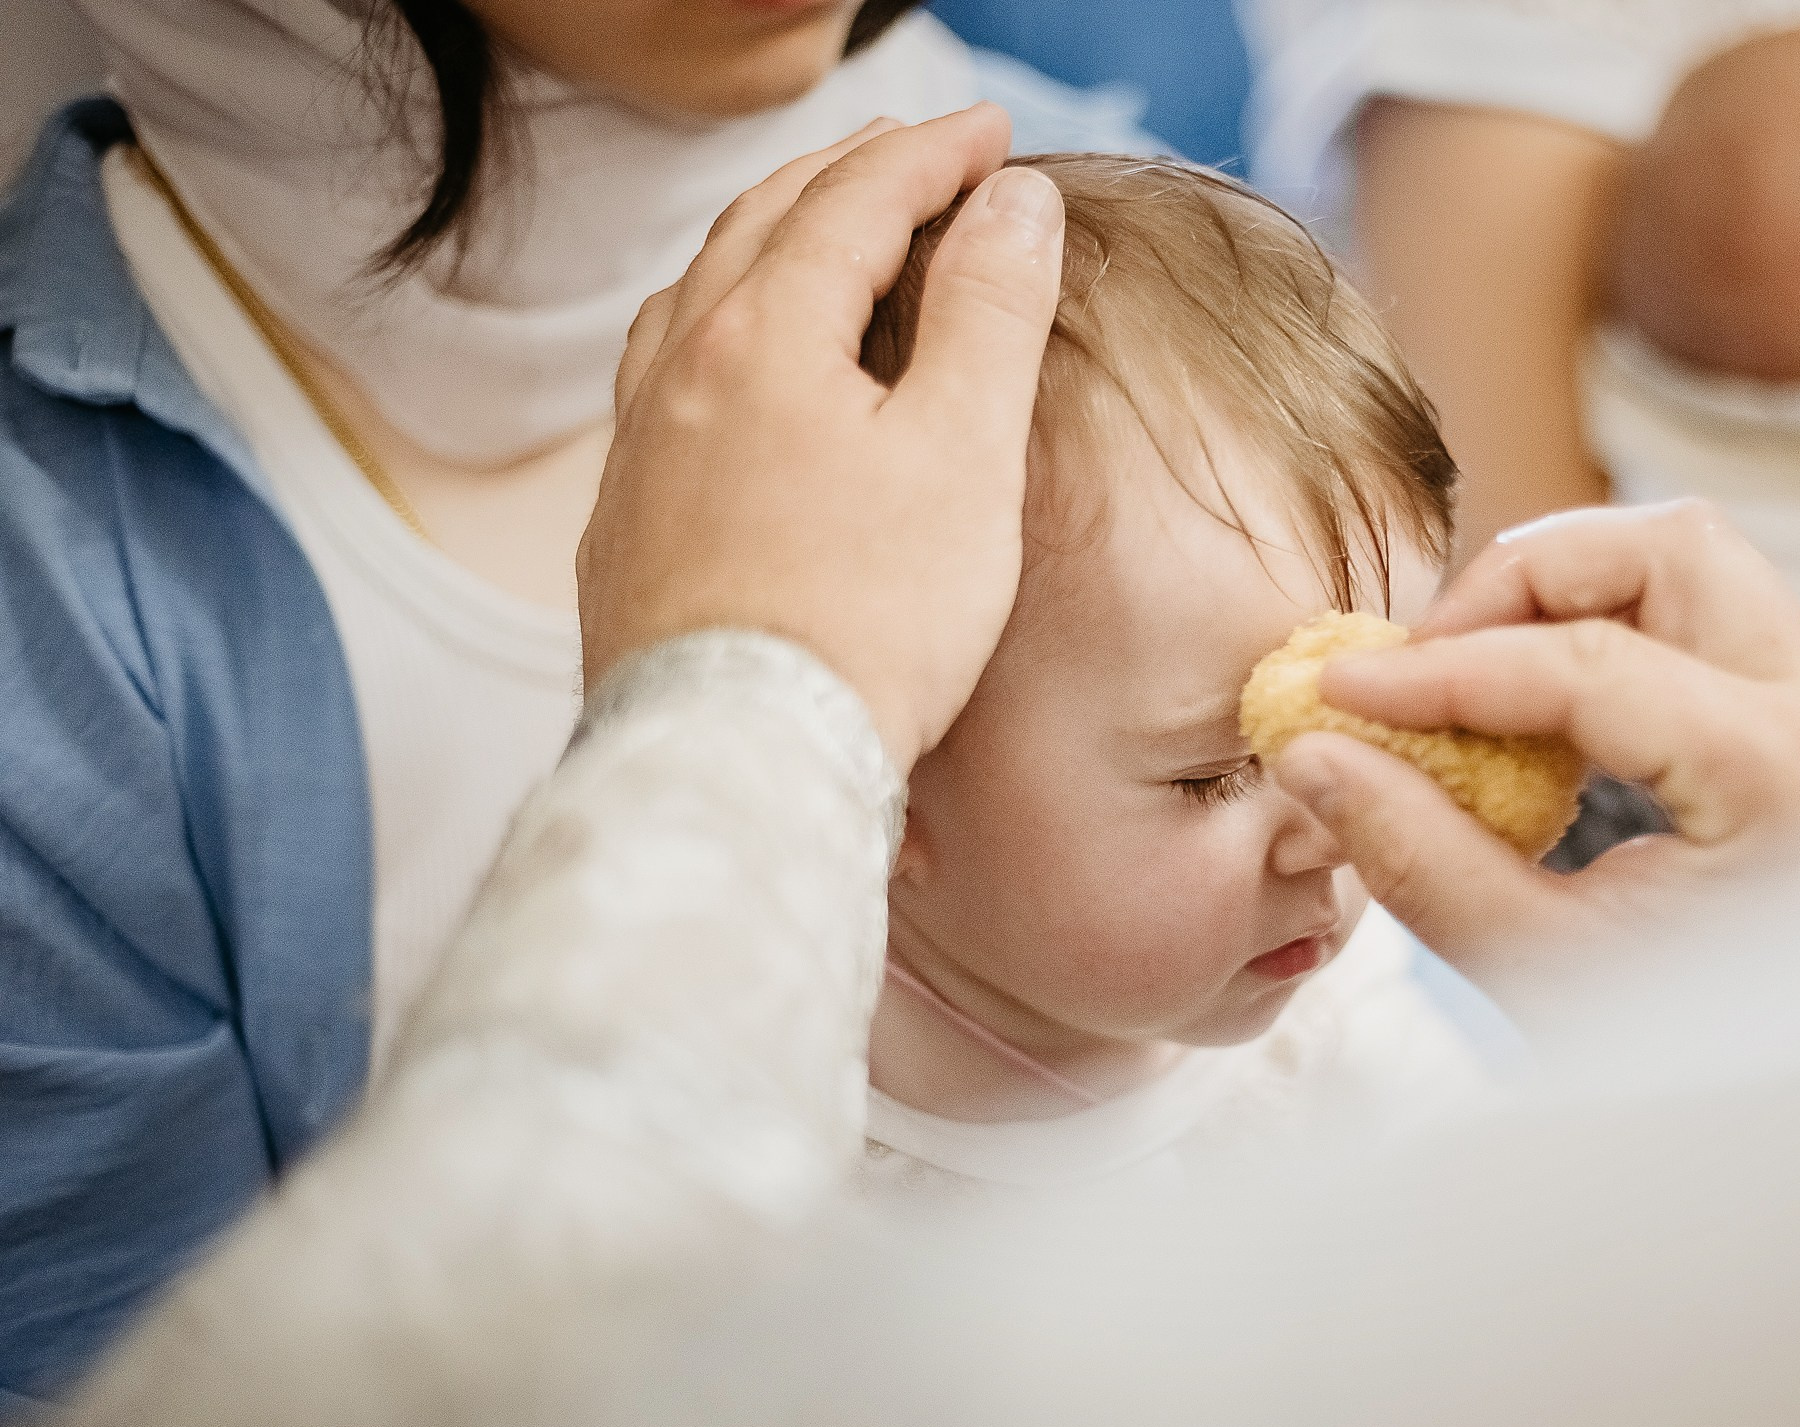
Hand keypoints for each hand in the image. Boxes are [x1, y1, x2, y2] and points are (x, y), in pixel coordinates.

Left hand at [577, 106, 1065, 771]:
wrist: (744, 760)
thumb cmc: (867, 621)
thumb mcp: (964, 454)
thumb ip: (991, 312)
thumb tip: (1014, 201)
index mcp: (763, 338)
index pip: (854, 202)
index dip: (933, 155)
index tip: (994, 133)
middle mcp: (680, 375)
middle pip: (760, 228)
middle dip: (845, 176)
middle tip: (916, 153)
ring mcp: (639, 452)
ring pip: (693, 299)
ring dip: (763, 243)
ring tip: (814, 232)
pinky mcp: (624, 528)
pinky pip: (660, 382)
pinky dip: (713, 330)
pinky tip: (726, 368)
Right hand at [1270, 503, 1799, 986]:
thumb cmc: (1689, 1059)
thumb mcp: (1539, 972)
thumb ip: (1418, 856)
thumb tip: (1312, 753)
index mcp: (1787, 783)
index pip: (1592, 664)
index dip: (1445, 668)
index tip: (1341, 686)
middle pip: (1670, 548)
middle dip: (1524, 581)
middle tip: (1425, 661)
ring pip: (1697, 562)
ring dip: (1572, 594)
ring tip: (1476, 678)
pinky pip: (1710, 621)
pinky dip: (1614, 632)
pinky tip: (1540, 716)